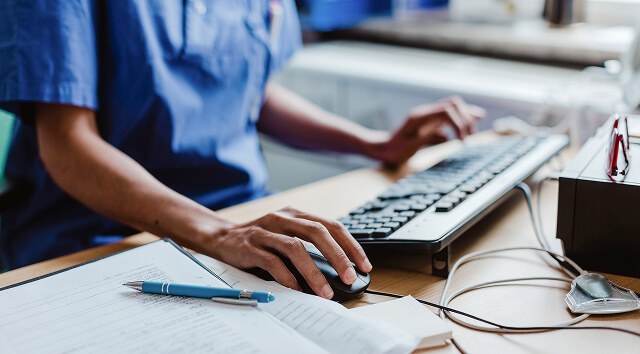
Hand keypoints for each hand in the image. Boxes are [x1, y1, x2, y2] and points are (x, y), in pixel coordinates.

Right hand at [203, 206, 371, 298]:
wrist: (221, 237)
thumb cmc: (261, 240)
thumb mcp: (287, 234)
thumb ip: (309, 245)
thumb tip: (340, 270)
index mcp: (296, 214)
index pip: (331, 225)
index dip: (351, 245)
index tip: (364, 265)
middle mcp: (283, 218)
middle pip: (317, 232)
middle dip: (338, 256)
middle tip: (351, 277)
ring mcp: (265, 231)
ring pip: (296, 248)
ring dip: (314, 271)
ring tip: (325, 291)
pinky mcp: (250, 246)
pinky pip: (272, 262)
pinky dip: (287, 277)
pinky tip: (297, 289)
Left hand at [368, 96, 485, 165]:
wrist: (383, 149)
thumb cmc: (393, 150)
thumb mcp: (408, 147)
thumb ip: (425, 139)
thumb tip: (445, 136)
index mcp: (419, 116)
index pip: (446, 110)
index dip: (459, 123)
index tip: (462, 140)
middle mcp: (426, 113)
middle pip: (453, 104)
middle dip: (465, 118)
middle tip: (469, 136)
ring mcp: (429, 117)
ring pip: (453, 109)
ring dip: (465, 117)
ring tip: (475, 128)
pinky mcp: (431, 124)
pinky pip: (449, 119)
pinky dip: (460, 122)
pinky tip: (466, 130)